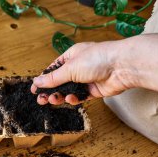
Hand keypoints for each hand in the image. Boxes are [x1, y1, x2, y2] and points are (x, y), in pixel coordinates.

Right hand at [31, 33, 157, 104]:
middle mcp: (77, 67)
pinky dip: (74, 99)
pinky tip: (71, 98)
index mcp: (70, 56)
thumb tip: (36, 82)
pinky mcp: (94, 90)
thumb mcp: (70, 68)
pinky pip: (80, 96)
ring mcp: (86, 79)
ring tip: (54, 99)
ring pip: (68, 90)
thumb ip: (53, 78)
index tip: (34, 90)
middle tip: (41, 100)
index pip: (52, 69)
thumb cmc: (97, 59)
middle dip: (50, 91)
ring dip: (60, 96)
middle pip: (59, 82)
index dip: (43, 80)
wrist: (122, 66)